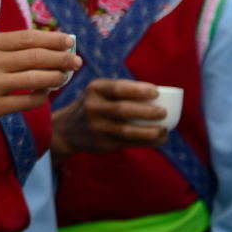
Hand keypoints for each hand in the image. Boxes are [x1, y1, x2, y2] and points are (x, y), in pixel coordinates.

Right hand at [0, 29, 80, 176]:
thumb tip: (36, 46)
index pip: (27, 37)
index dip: (52, 38)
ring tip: (67, 76)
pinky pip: (26, 102)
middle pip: (36, 56)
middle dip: (61, 57)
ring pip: (36, 79)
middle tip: (77, 60)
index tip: (69, 39)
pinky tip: (45, 94)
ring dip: (57, 77)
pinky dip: (41, 97)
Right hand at [51, 78, 167, 160]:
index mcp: (95, 89)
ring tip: (164, 130)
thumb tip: (163, 96)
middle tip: (164, 112)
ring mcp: (96, 126)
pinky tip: (158, 139)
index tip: (156, 92)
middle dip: (147, 111)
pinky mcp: (101, 143)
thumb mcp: (100, 93)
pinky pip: (127, 143)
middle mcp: (92, 107)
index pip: (118, 88)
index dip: (138, 90)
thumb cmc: (95, 106)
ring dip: (149, 131)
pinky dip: (146, 142)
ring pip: (126, 130)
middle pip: (123, 109)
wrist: (68, 129)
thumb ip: (123, 93)